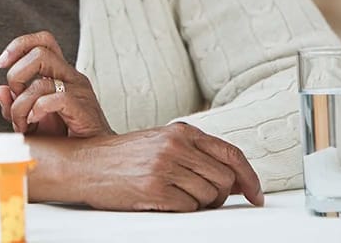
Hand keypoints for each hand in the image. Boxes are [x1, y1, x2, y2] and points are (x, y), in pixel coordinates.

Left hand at [0, 31, 112, 136]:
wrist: (93, 156)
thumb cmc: (65, 137)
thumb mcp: (31, 119)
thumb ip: (14, 104)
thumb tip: (0, 89)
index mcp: (59, 72)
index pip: (42, 41)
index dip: (18, 45)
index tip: (0, 64)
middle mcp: (70, 76)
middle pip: (39, 53)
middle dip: (16, 75)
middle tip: (16, 98)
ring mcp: (78, 90)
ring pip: (41, 81)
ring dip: (22, 105)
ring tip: (24, 122)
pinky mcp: (83, 107)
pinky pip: (56, 98)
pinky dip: (37, 110)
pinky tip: (35, 121)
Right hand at [37, 122, 263, 210]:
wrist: (85, 164)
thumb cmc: (123, 157)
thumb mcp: (161, 142)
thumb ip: (195, 153)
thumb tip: (237, 178)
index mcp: (180, 131)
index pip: (232, 153)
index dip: (250, 177)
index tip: (256, 194)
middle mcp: (175, 145)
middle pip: (226, 179)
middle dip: (221, 195)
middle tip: (204, 199)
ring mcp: (165, 167)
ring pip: (210, 196)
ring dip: (200, 204)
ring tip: (175, 195)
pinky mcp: (155, 189)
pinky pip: (189, 208)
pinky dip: (182, 209)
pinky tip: (163, 200)